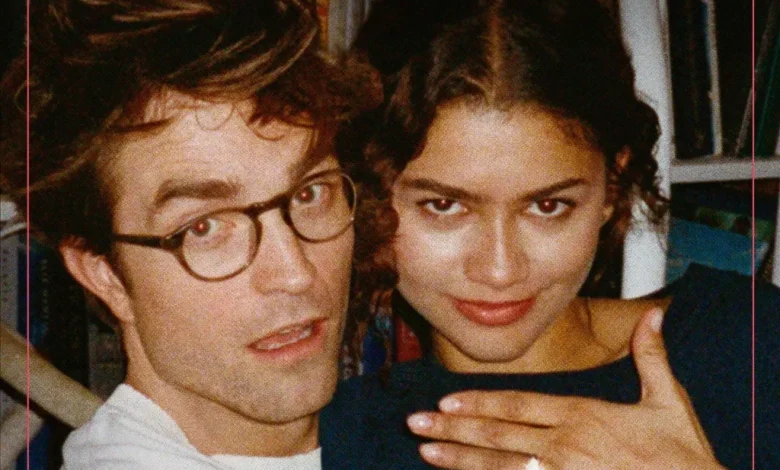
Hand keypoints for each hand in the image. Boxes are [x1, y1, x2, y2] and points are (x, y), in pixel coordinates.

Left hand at [406, 308, 724, 469]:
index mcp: (582, 415)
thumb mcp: (668, 400)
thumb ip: (652, 356)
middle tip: (415, 424)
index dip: (479, 403)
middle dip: (453, 429)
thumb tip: (656, 314)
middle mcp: (564, 446)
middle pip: (498, 436)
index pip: (518, 405)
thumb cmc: (683, 454)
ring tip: (426, 453)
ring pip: (501, 467)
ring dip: (460, 460)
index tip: (445, 402)